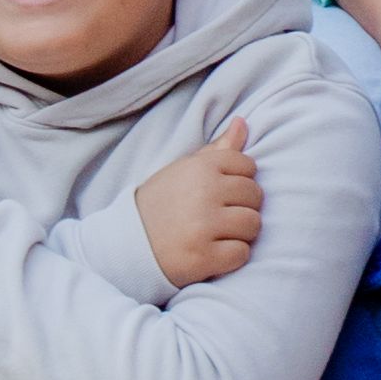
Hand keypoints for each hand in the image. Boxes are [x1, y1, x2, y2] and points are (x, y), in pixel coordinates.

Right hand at [136, 117, 263, 286]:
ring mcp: (203, 226)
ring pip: (253, 224)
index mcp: (201, 166)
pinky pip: (242, 254)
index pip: (248, 166)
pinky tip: (212, 253)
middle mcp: (204, 192)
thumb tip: (242, 122)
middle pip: (255, 196)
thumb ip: (216, 149)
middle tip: (218, 217)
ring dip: (240, 233)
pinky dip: (231, 257)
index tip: (220, 193)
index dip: (238, 182)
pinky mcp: (203, 257)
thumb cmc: (161, 204)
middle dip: (242, 207)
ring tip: (217, 235)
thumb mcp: (183, 171)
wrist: (125, 244)